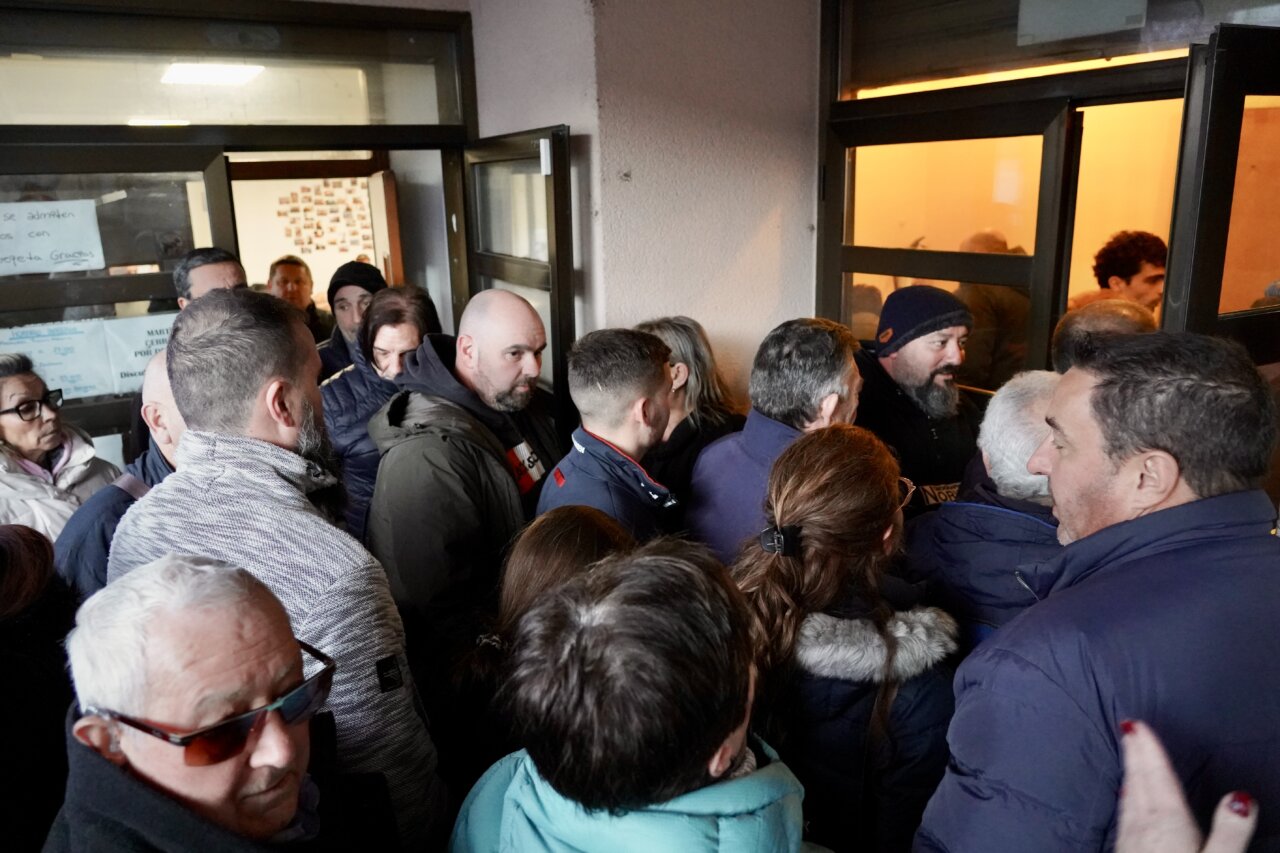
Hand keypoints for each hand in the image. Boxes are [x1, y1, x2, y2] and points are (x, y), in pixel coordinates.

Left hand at [1116, 719, 1256, 852]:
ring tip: (1127, 755)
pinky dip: (1125, 797)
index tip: (1137, 725)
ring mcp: (1130, 837)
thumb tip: (1240, 797)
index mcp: (1168, 820)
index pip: (1158, 776)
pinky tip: (1124, 798)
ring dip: (1129, 772)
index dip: (1149, 749)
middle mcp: (1144, 823)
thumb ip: (1230, 830)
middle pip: (1140, 780)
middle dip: (1136, 753)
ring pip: (1129, 795)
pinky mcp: (1122, 849)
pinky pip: (1124, 814)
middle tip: (1127, 728)